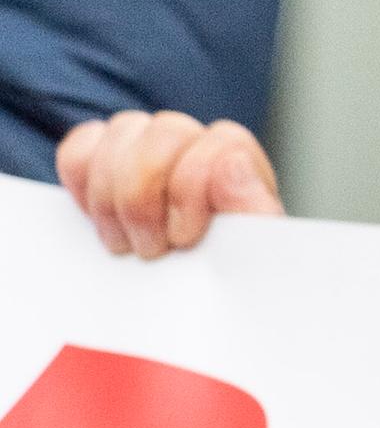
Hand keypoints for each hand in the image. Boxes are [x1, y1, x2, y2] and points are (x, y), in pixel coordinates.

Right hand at [57, 110, 283, 259]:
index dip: (192, 188)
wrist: (188, 298)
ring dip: (111, 196)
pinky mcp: (104, 155)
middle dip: (145, 196)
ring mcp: (148, 143)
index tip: (183, 237)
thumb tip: (232, 163)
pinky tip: (95, 217)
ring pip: (123, 129)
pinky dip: (80, 178)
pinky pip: (82, 143)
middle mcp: (196, 143)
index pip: (220, 140)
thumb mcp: (246, 252)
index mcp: (240, 162)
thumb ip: (250, 207)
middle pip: (166, 131)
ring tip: (124, 243)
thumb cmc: (220, 270)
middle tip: (150, 249)